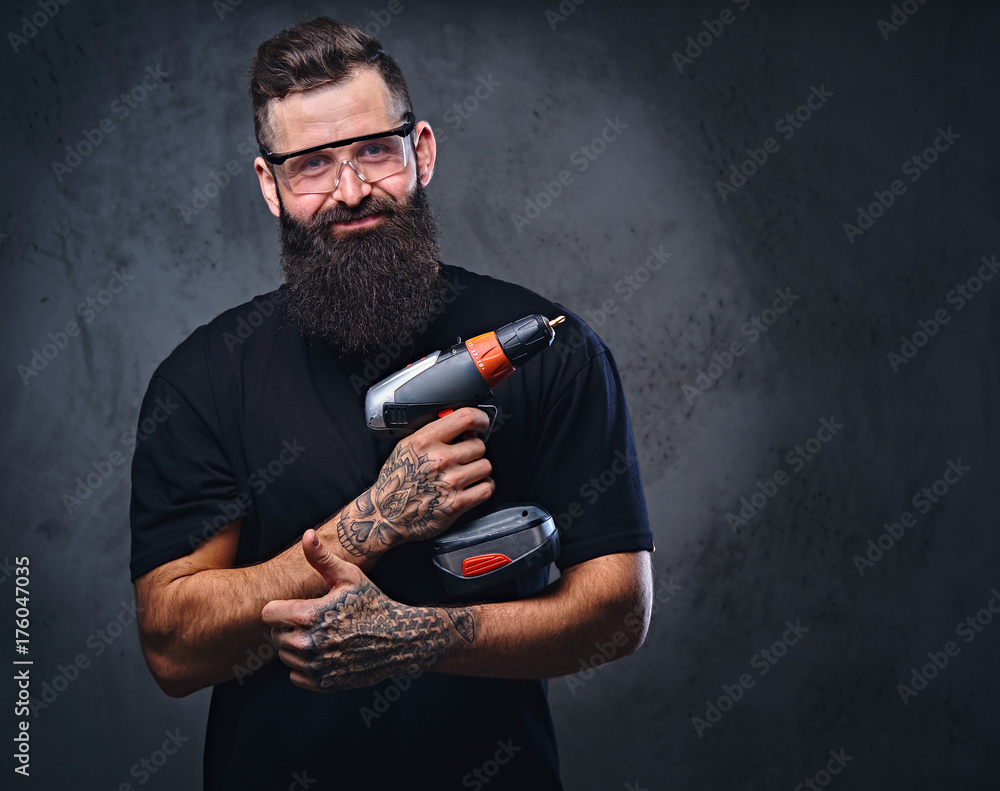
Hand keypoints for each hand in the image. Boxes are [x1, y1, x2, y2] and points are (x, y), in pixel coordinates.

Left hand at [262, 530, 475, 690]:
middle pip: (275, 636)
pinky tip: (324, 654)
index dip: (281, 608)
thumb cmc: (372, 603)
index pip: (268, 614)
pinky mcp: (324, 683)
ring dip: (296, 648)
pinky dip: (305, 667)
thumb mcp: (349, 576)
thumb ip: (322, 558)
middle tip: (314, 621)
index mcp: (310, 615)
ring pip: (285, 657)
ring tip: (321, 636)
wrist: (399, 638)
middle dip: (290, 627)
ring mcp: (317, 666)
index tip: (296, 607)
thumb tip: (307, 534)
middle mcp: (309, 643)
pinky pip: (296, 676)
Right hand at [336, 407, 494, 557]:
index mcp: (425, 441)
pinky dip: (482, 488)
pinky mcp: (457, 503)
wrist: (387, 515)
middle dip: (474, 451)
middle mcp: (438, 459)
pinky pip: (486, 488)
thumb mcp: (407, 446)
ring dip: (479, 470)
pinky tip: (470, 488)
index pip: (465, 418)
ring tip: (465, 475)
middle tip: (463, 458)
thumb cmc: (398, 481)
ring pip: (485, 466)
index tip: (482, 424)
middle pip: (479, 445)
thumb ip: (434, 433)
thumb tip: (463, 426)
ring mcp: (449, 482)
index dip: (480, 419)